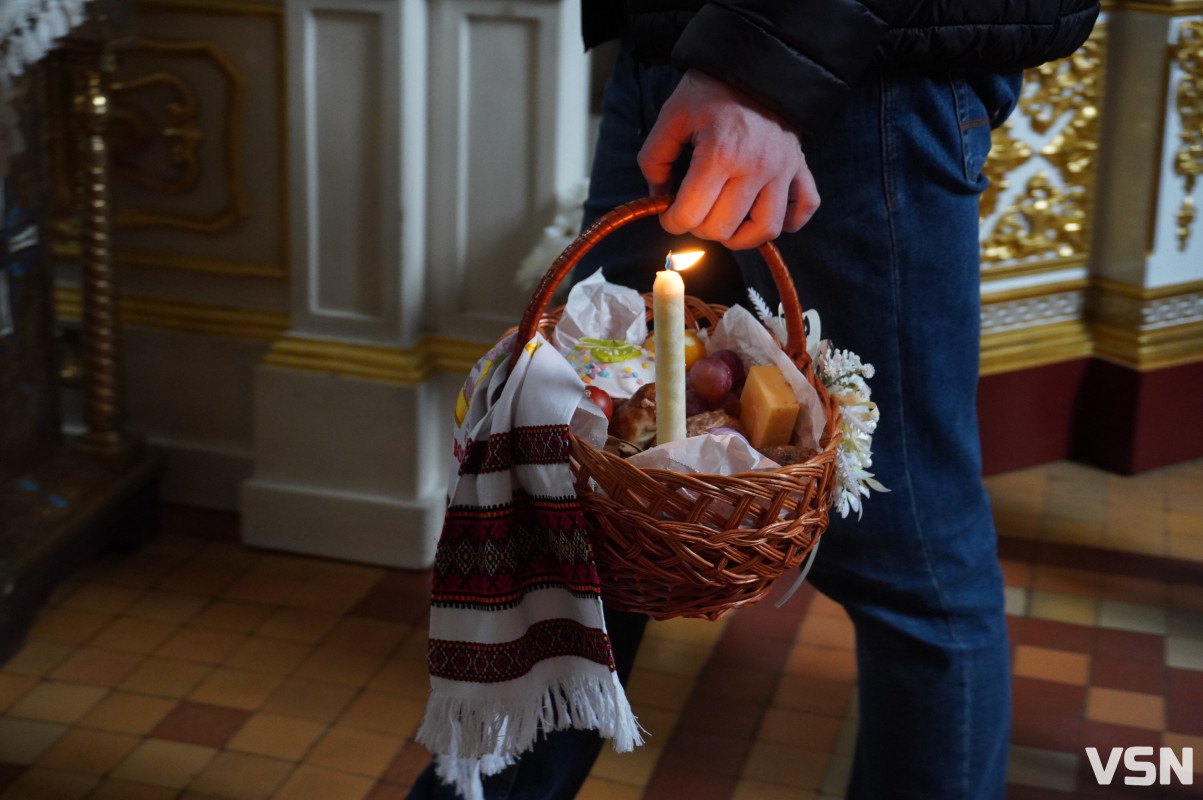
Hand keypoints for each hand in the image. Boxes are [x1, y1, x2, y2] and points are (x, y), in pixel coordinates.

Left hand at [638, 70, 819, 249]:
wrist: (756, 65)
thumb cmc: (711, 90)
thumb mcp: (672, 116)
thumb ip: (654, 158)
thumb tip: (656, 196)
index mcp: (719, 153)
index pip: (690, 215)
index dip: (671, 221)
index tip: (669, 214)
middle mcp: (755, 167)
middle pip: (722, 229)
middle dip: (699, 227)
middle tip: (693, 212)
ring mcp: (782, 171)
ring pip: (764, 230)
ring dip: (739, 236)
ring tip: (724, 223)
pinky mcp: (800, 168)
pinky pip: (803, 210)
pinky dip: (787, 222)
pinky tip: (763, 215)